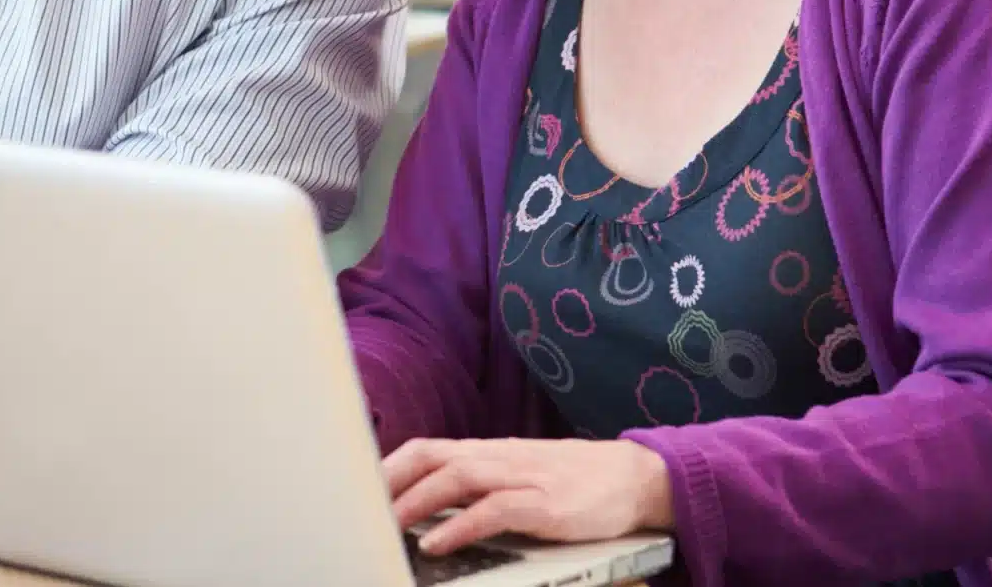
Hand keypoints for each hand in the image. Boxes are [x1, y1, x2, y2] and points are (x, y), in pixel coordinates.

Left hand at [384, 437, 673, 555]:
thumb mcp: (519, 475)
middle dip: (392, 480)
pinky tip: (437, 543)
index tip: (357, 489)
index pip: (428, 448)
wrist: (634, 477)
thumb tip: (429, 505)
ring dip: (417, 501)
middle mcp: (501, 458)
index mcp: (490, 452)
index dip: (390, 465)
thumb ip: (479, 484)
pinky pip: (495, 510)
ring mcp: (524, 478)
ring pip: (458, 477)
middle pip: (434, 456)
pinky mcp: (546, 505)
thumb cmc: (572, 481)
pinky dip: (460, 525)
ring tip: (387, 525)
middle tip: (360, 508)